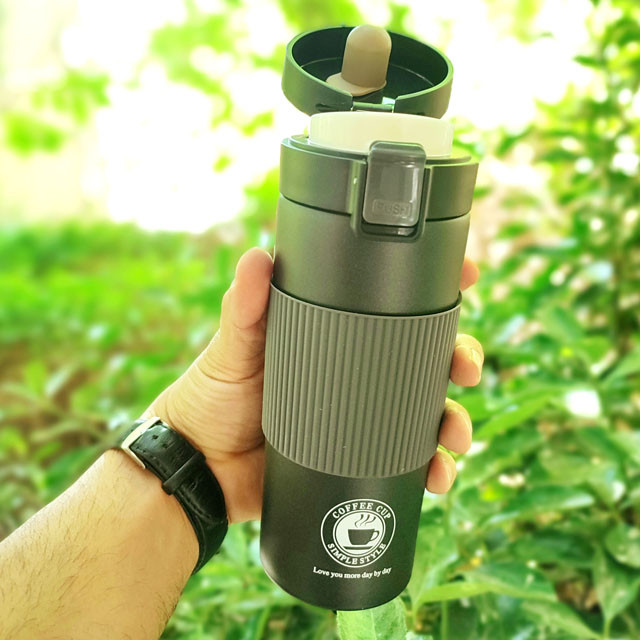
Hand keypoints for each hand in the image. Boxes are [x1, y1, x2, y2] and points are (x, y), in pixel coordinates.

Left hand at [148, 249, 482, 522]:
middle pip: (424, 360)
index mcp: (334, 339)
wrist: (199, 469)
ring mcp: (362, 419)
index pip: (392, 309)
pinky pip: (409, 462)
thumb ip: (245, 308)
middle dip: (458, 359)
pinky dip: (433, 469)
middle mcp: (356, 375)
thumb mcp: (232, 348)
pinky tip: (439, 477)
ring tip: (457, 436)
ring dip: (454, 420)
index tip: (467, 275)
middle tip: (467, 367)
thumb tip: (257, 256)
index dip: (433, 292)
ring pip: (427, 413)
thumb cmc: (211, 398)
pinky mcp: (360, 462)